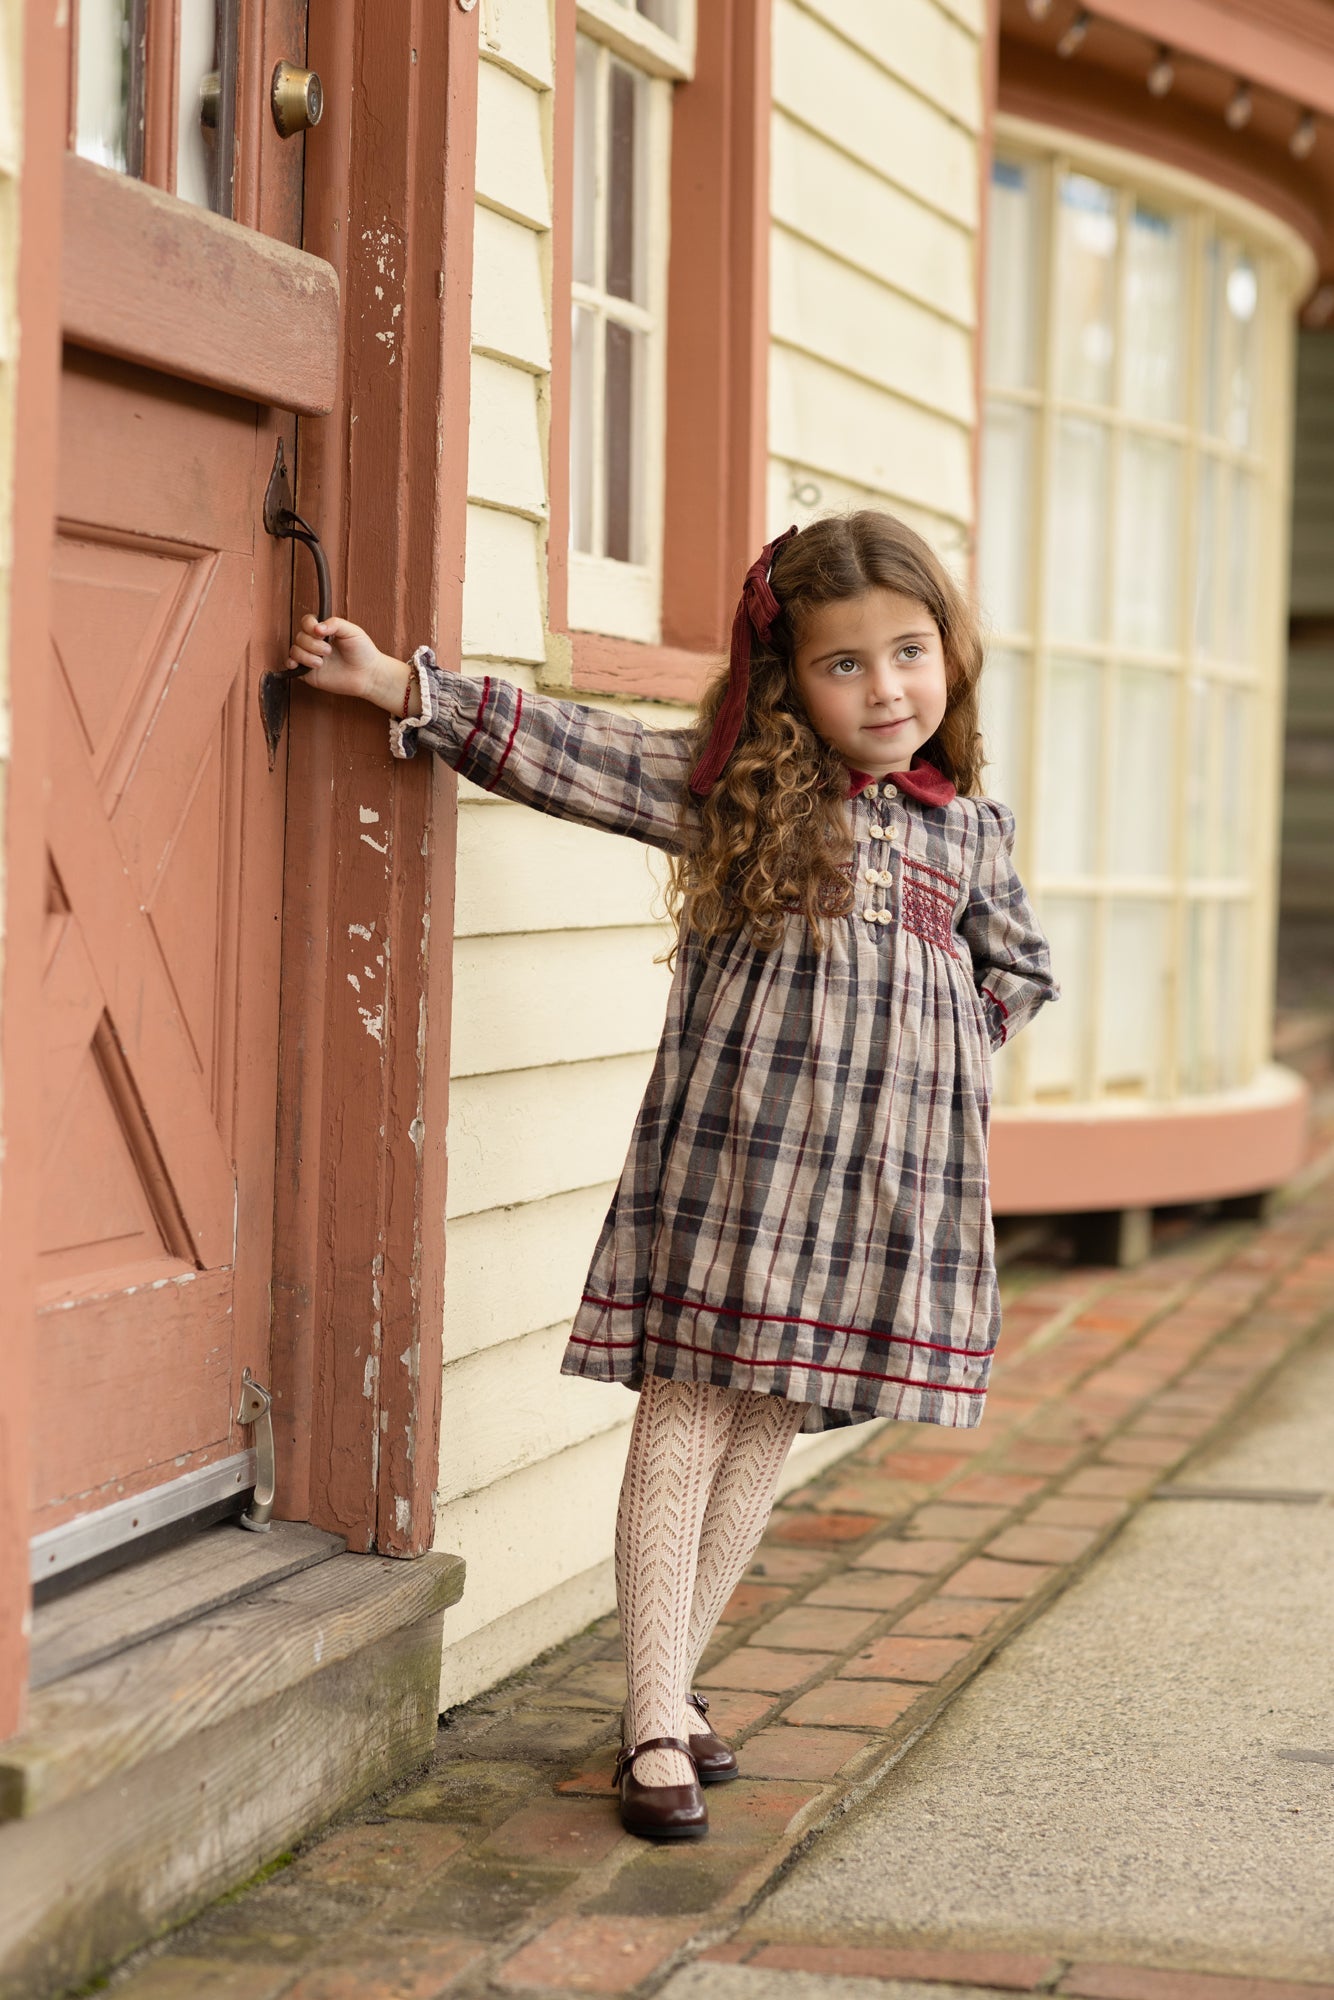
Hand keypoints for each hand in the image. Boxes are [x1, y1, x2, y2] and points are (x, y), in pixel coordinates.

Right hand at [288, 615, 413, 713]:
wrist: (368, 675)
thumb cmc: (363, 651)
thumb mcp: (352, 631)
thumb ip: (335, 623)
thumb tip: (316, 628)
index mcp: (324, 631)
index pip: (306, 622)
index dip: (309, 626)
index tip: (320, 633)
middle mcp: (315, 643)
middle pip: (300, 636)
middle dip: (312, 644)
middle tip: (328, 651)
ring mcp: (311, 658)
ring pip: (295, 650)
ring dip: (306, 655)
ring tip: (321, 662)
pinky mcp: (308, 673)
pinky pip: (291, 665)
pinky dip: (291, 663)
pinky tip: (300, 665)